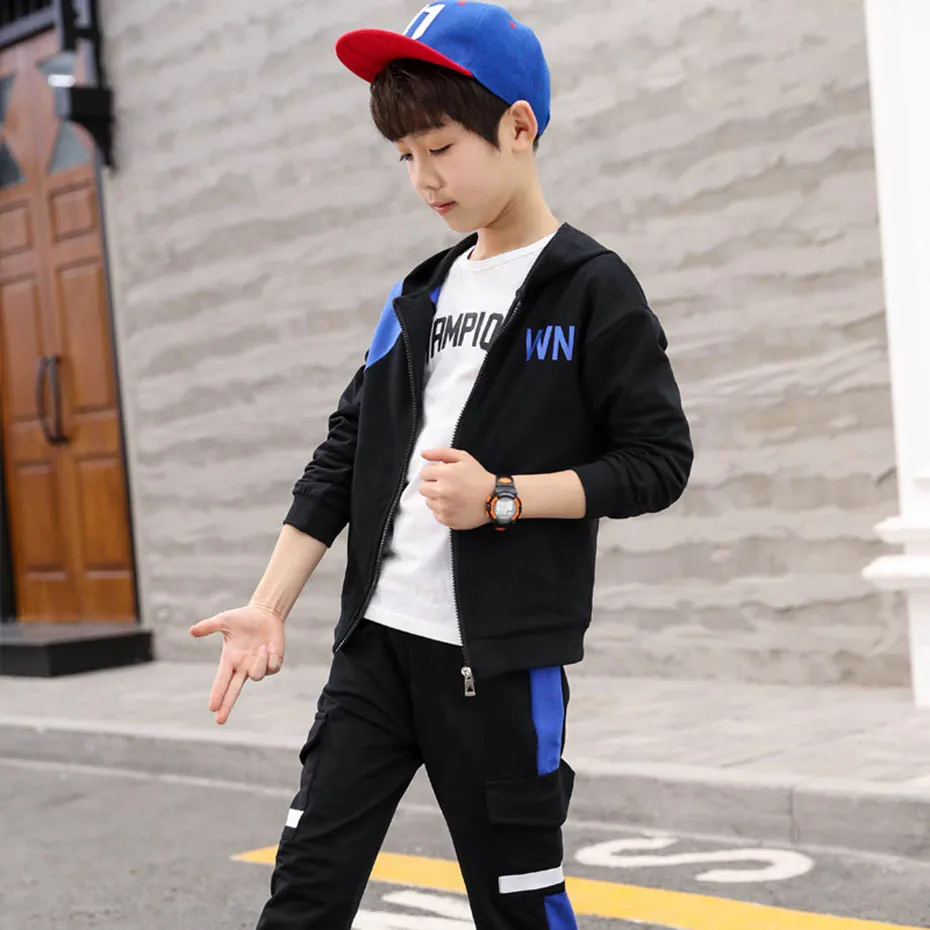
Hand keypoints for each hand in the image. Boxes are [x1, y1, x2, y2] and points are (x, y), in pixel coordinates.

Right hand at [189, 603, 285, 724]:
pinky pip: (272, 667)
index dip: (217, 693)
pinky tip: (271, 645)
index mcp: (230, 660)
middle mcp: (242, 667)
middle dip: (227, 706)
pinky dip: (272, 656)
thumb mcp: (224, 620)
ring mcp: (257, 666)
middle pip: (233, 691)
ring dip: (260, 662)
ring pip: (257, 676)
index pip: (222, 680)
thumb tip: (191, 631)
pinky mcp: (272, 663)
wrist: (265, 614)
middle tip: (219, 721)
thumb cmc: (243, 618)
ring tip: (262, 646)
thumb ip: (209, 626)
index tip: (211, 707)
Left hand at [418, 448, 495, 529]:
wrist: (495, 498)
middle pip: (423, 488)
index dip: (433, 473)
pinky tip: (455, 505)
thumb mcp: (463, 458)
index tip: (443, 475)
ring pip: (428, 502)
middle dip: (432, 485)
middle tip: (447, 486)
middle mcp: (442, 491)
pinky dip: (443, 510)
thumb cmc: (479, 478)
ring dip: (437, 498)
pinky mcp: (447, 519)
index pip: (424, 473)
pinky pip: (436, 514)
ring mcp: (444, 507)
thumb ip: (441, 453)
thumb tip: (424, 454)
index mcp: (445, 474)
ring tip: (453, 496)